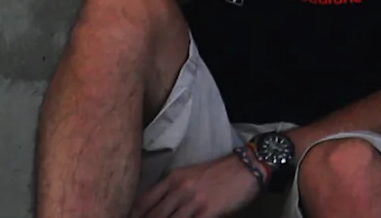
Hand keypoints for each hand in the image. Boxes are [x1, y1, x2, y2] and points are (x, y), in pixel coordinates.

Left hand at [134, 154, 262, 217]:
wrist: (247, 166)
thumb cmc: (219, 173)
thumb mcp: (191, 175)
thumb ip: (173, 189)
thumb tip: (158, 208)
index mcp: (173, 178)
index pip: (144, 201)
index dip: (133, 215)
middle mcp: (179, 188)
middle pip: (153, 214)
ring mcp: (193, 200)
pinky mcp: (208, 211)